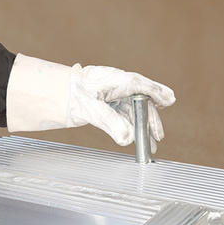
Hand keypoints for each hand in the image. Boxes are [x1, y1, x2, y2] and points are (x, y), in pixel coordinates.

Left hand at [6, 55, 174, 150]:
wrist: (53, 94)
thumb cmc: (71, 94)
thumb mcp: (91, 110)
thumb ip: (111, 123)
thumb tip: (128, 139)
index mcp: (116, 80)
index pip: (141, 86)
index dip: (158, 92)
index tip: (170, 100)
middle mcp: (117, 86)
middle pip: (140, 102)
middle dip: (151, 120)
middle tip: (159, 137)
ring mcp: (112, 94)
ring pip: (133, 111)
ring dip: (142, 127)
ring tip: (152, 144)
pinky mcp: (106, 104)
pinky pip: (124, 115)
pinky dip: (131, 127)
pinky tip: (136, 137)